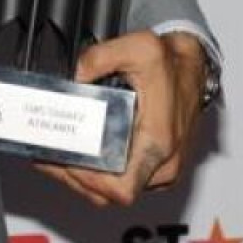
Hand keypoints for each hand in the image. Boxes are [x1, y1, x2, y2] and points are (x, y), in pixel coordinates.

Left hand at [36, 30, 207, 208]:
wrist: (195, 68)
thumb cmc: (173, 63)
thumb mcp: (139, 47)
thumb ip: (99, 57)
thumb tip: (75, 76)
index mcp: (157, 143)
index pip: (121, 189)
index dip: (88, 182)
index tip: (66, 161)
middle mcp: (163, 164)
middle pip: (110, 194)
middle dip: (73, 178)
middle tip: (47, 155)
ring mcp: (161, 169)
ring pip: (115, 191)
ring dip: (82, 178)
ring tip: (54, 154)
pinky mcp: (157, 166)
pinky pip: (125, 181)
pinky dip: (98, 173)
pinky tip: (78, 153)